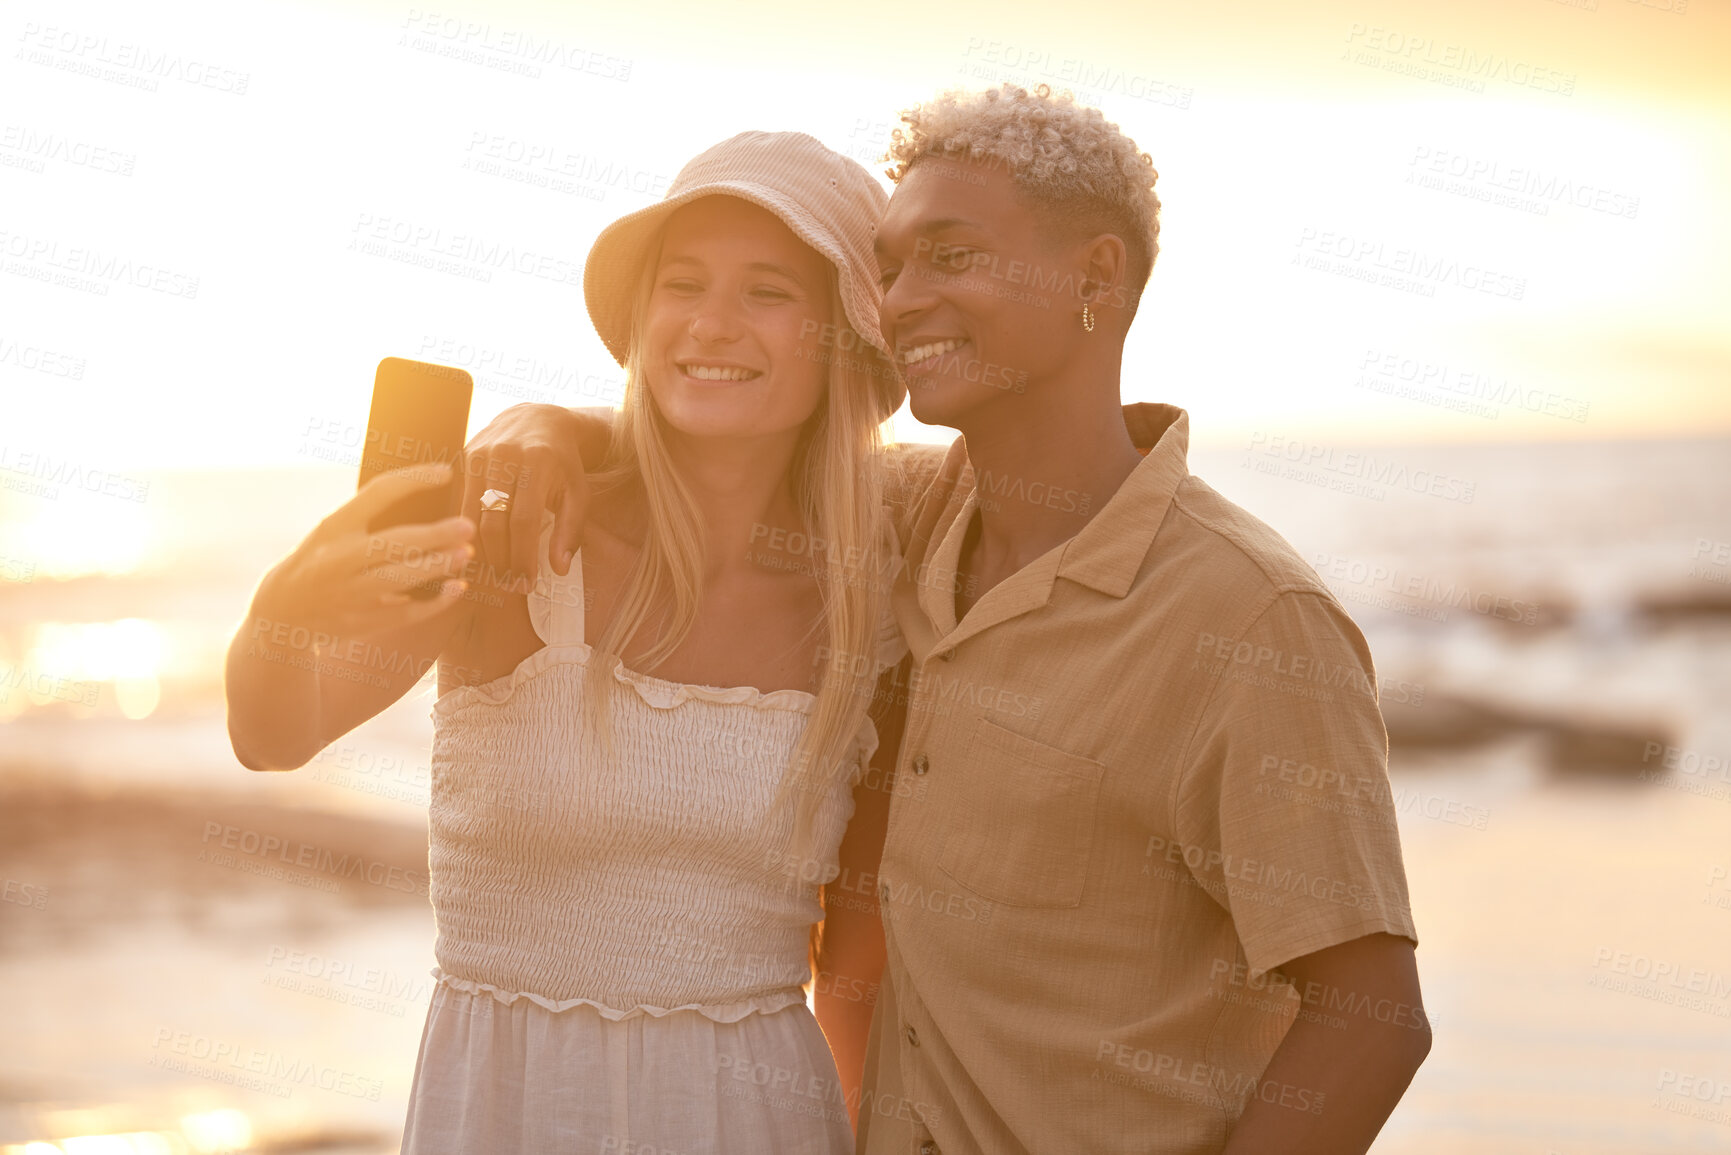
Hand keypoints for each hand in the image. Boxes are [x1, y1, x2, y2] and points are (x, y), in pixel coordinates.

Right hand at [255, 462, 475, 640]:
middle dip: (433, 535)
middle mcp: (338, 559)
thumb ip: (369, 519)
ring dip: (437, 566)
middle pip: (392, 543)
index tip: (446, 472)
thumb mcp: (331, 532)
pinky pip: (407, 613)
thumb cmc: (320, 561)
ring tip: (466, 553)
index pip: (377, 493)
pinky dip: (436, 602)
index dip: (414, 480)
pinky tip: (457, 588)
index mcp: (333, 527)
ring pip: (400, 579)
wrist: (281, 614)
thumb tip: (432, 503)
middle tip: (467, 526)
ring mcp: (350, 593)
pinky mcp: (362, 621)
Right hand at [459, 403, 590, 589]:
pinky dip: (470, 531)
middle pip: (495, 522)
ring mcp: (482, 454)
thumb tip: (559, 569)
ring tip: (497, 574)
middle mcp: (506, 455)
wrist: (540, 421)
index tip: (526, 584)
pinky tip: (481, 552)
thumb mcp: (578, 493)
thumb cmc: (563, 463)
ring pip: (474, 515)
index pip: (525, 521)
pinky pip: (464, 503)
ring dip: (484, 551)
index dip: (523, 557)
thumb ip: (570, 531)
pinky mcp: (467, 457)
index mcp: (538, 463)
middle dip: (502, 560)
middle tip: (510, 585)